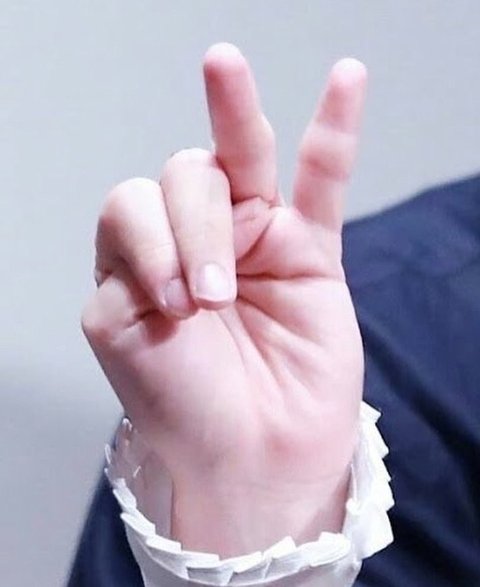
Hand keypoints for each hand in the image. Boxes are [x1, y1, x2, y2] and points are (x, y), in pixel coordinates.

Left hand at [82, 43, 366, 556]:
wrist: (249, 455)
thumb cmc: (183, 405)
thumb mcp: (121, 331)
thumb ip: (131, 262)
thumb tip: (181, 230)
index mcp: (144, 258)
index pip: (134, 204)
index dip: (150, 242)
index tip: (171, 307)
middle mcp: (198, 239)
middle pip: (188, 178)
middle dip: (195, 229)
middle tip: (210, 301)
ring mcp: (257, 240)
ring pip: (243, 161)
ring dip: (233, 112)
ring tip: (221, 66)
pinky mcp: (311, 255)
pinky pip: (324, 182)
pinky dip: (335, 129)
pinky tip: (346, 80)